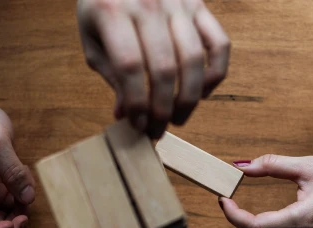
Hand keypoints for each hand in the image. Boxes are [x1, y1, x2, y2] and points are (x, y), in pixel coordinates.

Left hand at [77, 0, 229, 137]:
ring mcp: (178, 3)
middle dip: (162, 109)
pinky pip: (219, 44)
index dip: (136, 102)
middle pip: (163, 68)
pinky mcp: (199, 5)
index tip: (138, 124)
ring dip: (188, 99)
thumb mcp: (93, 37)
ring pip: (193, 60)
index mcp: (112, 10)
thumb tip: (127, 115)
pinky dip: (215, 74)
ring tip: (178, 118)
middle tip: (158, 130)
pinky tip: (202, 92)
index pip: (129, 67)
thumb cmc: (104, 5)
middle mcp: (149, 3)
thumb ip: (111, 75)